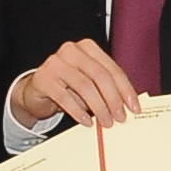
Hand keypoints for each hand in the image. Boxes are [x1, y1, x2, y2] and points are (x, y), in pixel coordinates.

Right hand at [10, 39, 139, 131]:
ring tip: (106, 122)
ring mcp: (55, 63)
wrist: (36, 91)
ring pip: (85, 86)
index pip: (112, 69)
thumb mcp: (89, 83)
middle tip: (120, 117)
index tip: (134, 107)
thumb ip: (106, 88)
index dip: (126, 89)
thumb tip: (127, 106)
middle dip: (113, 99)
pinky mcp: (43, 78)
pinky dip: (78, 111)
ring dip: (98, 107)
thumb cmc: (67, 86)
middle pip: (100, 76)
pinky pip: (64, 97)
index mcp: (88, 48)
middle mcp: (72, 51)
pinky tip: (86, 121)